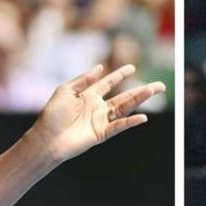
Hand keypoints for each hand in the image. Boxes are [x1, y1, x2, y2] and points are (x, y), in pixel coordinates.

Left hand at [31, 64, 165, 162]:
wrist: (46, 138)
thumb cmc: (52, 114)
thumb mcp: (66, 90)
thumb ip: (84, 79)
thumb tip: (100, 67)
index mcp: (88, 95)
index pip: (108, 83)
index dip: (120, 75)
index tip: (132, 67)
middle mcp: (98, 107)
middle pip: (124, 97)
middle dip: (141, 91)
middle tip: (160, 85)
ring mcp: (101, 120)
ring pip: (125, 109)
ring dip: (139, 100)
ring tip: (153, 91)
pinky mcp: (101, 133)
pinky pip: (119, 126)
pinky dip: (131, 122)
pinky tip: (142, 117)